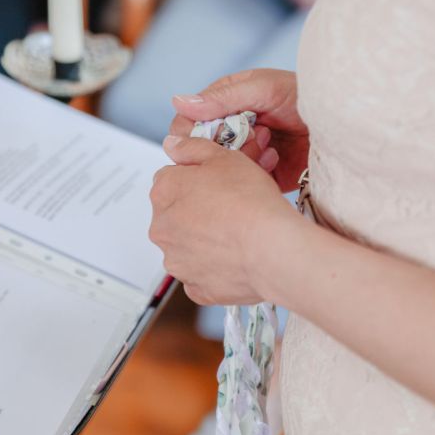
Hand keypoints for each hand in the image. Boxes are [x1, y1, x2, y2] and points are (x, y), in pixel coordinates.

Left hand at [151, 136, 296, 304]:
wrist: (272, 248)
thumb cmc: (250, 200)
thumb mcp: (223, 156)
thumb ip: (192, 148)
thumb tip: (172, 145)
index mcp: (163, 192)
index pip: (170, 180)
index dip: (196, 179)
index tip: (217, 183)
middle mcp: (161, 228)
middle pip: (176, 214)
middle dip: (198, 210)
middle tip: (231, 207)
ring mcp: (177, 262)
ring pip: (188, 246)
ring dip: (205, 240)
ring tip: (238, 234)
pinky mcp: (196, 289)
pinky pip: (202, 274)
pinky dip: (216, 268)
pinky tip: (237, 258)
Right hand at [170, 69, 308, 192]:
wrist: (342, 127)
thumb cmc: (306, 96)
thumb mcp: (264, 88)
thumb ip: (223, 97)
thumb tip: (178, 101)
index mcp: (227, 101)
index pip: (190, 119)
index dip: (190, 130)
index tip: (200, 137)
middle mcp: (233, 128)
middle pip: (203, 146)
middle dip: (221, 145)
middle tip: (250, 135)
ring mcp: (246, 152)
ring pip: (220, 166)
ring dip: (240, 156)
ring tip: (267, 144)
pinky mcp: (261, 174)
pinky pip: (242, 180)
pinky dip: (254, 171)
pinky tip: (274, 159)